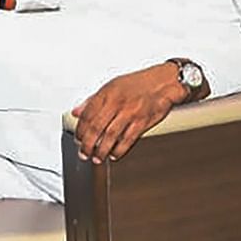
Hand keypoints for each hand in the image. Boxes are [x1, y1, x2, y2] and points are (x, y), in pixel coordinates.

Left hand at [70, 62, 186, 162]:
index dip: (80, 130)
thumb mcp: (112, 86)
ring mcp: (130, 113)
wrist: (164, 82)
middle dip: (87, 144)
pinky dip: (119, 150)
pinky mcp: (142, 122)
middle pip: (96, 128)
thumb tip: (76, 112)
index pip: (87, 114)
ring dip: (101, 150)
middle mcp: (117, 103)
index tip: (77, 139)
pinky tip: (114, 154)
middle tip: (84, 153)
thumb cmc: (138, 83)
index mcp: (107, 93)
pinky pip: (128, 139)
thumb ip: (92, 100)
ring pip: (110, 136)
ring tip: (97, 158)